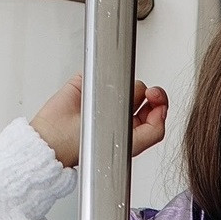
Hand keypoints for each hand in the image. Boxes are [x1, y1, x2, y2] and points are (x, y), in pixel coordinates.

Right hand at [30, 74, 167, 167]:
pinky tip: (102, 87)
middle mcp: (120, 112)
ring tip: (114, 100)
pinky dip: (105, 73)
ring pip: (127, 79)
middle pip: (144, 92)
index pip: (155, 109)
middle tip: (146, 96)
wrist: (57, 140)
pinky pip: (104, 69)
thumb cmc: (86, 150)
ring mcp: (105, 95)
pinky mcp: (89, 82)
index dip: (159, 102)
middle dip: (146, 94)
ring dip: (124, 86)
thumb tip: (163, 111)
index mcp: (132, 128)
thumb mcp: (131, 147)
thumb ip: (154, 131)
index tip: (156, 98)